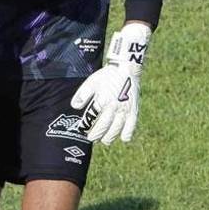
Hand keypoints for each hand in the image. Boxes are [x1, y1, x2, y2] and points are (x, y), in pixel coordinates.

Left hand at [70, 23, 151, 144]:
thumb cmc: (107, 76)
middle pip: (102, 128)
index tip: (83, 130)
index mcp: (101, 100)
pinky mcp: (133, 112)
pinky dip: (125, 135)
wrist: (126, 69)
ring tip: (103, 140)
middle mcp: (113, 108)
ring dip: (108, 138)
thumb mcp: (91, 82)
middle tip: (91, 138)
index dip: (85, 127)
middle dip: (95, 136)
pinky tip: (121, 137)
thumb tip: (74, 107)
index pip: (90, 119)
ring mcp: (124, 111)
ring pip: (115, 131)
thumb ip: (82, 95)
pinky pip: (130, 128)